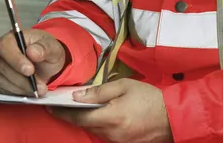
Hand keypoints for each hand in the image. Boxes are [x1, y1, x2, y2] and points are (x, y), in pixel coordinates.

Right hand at [0, 28, 67, 95]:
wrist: (47, 62)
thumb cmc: (46, 50)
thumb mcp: (52, 46)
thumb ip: (44, 47)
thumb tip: (32, 51)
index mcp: (12, 38)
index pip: (5, 47)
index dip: (16, 60)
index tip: (30, 70)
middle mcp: (2, 53)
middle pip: (3, 67)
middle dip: (22, 78)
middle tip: (39, 83)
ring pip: (3, 81)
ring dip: (23, 87)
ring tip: (40, 88)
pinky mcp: (1, 81)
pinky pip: (5, 90)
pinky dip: (20, 92)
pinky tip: (32, 90)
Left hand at [50, 79, 172, 142]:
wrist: (172, 116)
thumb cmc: (149, 97)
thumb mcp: (124, 86)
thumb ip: (99, 91)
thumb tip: (77, 96)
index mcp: (111, 117)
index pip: (79, 117)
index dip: (63, 113)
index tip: (50, 107)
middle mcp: (111, 133)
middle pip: (85, 126)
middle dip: (74, 116)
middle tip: (63, 104)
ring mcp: (117, 141)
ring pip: (95, 131)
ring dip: (87, 121)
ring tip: (82, 109)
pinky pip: (106, 134)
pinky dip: (100, 125)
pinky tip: (100, 116)